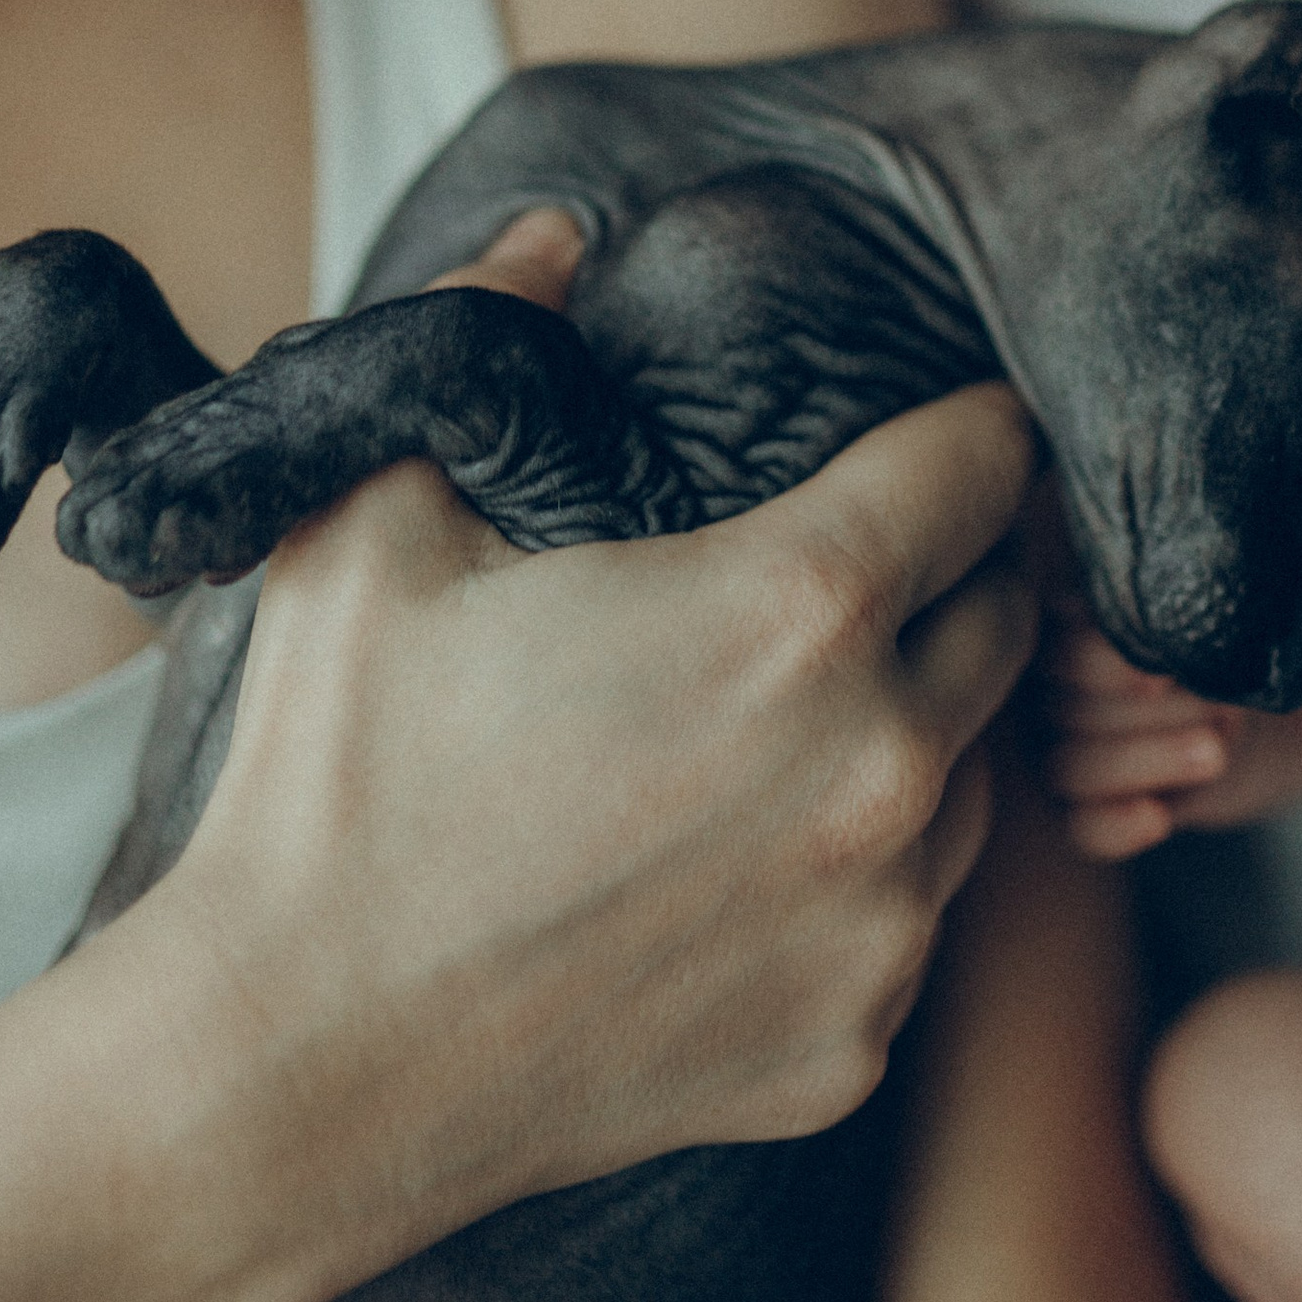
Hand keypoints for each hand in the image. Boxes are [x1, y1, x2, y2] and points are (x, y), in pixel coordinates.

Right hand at [130, 346, 1042, 1301]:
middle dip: (946, 577)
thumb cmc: (332, 781)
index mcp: (800, 608)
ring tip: (768, 732)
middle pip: (1007, 617)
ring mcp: (881, 923)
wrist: (294, 1067)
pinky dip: (854, 889)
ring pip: (974, 781)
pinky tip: (727, 876)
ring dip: (909, 737)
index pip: (985, 462)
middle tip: (841, 576)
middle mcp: (886, 765)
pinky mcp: (853, 1046)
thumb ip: (485, 336)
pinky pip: (907, 928)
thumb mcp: (374, 520)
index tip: (929, 429)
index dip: (961, 428)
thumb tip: (555, 234)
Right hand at [1040, 594, 1301, 859]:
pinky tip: (1157, 819)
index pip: (1056, 647)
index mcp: (1069, 621)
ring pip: (1069, 767)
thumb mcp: (1236, 596)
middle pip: (1064, 708)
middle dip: (1144, 713)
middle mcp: (1054, 685)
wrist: (1283, 703)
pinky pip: (1084, 827)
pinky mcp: (1100, 807)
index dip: (1102, 662)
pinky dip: (1114, 826)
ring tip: (1215, 751)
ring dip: (1142, 762)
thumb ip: (1222, 579)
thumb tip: (1265, 540)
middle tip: (1216, 705)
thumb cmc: (1246, 630)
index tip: (1164, 672)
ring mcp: (1069, 748)